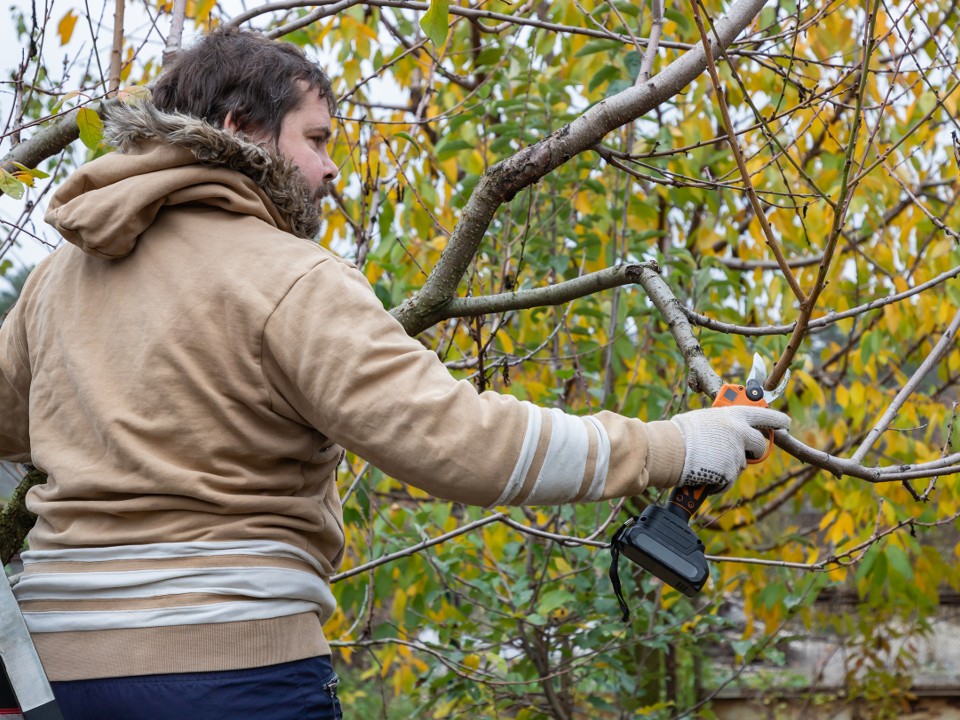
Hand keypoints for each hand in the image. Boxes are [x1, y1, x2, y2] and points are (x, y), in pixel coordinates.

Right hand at [670, 406, 790, 493]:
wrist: (669, 450)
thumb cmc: (682, 433)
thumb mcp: (706, 419)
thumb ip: (724, 423)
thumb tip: (731, 431)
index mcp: (734, 415)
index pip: (764, 415)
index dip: (777, 420)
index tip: (785, 423)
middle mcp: (740, 433)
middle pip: (759, 445)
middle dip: (753, 451)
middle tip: (743, 452)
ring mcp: (736, 453)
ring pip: (741, 464)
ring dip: (728, 466)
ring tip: (707, 461)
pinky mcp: (730, 472)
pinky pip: (729, 480)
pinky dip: (719, 480)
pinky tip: (705, 472)